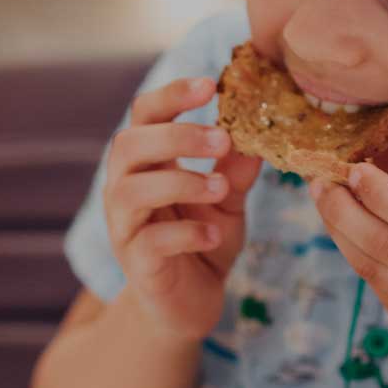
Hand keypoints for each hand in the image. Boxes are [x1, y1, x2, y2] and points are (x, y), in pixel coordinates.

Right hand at [103, 76, 260, 339]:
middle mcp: (125, 188)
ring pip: (131, 191)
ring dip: (180, 182)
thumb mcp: (229, 200)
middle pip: (128, 144)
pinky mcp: (136, 264)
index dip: (172, 95)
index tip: (210, 84)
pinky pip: (150, 241)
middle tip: (222, 138)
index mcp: (148, 163)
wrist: (190, 304)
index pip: (145, 114)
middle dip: (176, 136)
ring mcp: (125, 227)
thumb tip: (262, 131)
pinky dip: (185, 234)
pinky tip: (214, 235)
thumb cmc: (204, 240)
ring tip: (221, 189)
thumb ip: (238, 169)